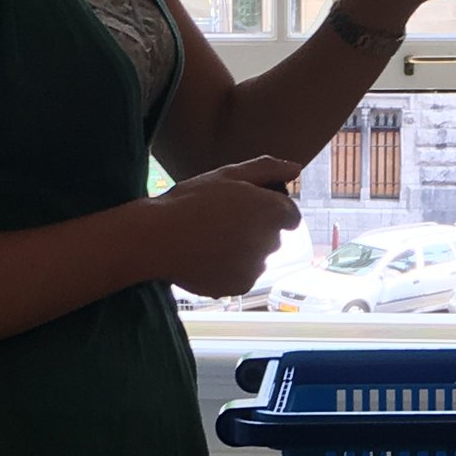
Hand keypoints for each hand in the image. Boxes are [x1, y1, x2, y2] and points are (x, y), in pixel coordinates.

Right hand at [148, 159, 301, 297]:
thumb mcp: (228, 174)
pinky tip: (207, 256)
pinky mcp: (241, 286)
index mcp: (273, 213)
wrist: (159, 239)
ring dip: (243, 250)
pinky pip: (242, 275)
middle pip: (273, 236)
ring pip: (257, 257)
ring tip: (210, 239)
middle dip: (256, 229)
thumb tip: (296, 168)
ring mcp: (257, 268)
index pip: (291, 215)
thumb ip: (268, 169)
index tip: (245, 206)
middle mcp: (272, 243)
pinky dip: (230, 269)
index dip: (270, 209)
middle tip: (221, 220)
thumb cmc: (192, 201)